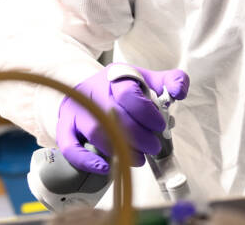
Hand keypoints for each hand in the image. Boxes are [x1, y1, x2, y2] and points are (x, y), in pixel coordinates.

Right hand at [56, 64, 189, 173]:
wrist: (91, 87)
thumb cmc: (124, 87)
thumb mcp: (148, 79)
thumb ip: (170, 81)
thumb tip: (179, 91)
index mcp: (115, 77)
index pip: (128, 94)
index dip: (146, 114)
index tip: (160, 126)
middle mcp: (92, 91)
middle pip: (113, 116)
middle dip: (137, 136)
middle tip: (153, 148)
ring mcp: (77, 109)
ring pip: (95, 132)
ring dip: (119, 150)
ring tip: (138, 159)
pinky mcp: (65, 127)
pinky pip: (70, 147)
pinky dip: (87, 160)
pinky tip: (107, 168)